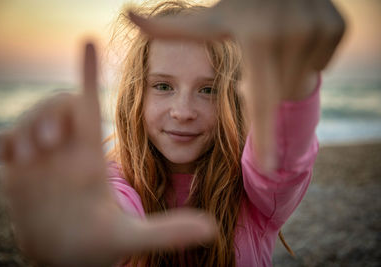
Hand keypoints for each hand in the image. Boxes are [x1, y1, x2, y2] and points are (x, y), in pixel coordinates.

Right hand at [0, 43, 215, 265]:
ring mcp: (40, 158)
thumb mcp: (130, 237)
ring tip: (31, 154)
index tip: (88, 40)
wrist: (62, 259)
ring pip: (31, 119)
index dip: (89, 72)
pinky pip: (4, 142)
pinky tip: (7, 157)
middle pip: (58, 105)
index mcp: (92, 156)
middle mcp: (66, 150)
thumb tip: (212, 229)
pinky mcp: (17, 170)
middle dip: (51, 111)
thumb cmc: (95, 245)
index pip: (90, 105)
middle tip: (51, 142)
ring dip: (27, 127)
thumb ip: (168, 232)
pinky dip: (3, 142)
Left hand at [128, 0, 345, 171]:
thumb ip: (171, 30)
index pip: (260, 102)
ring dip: (285, 70)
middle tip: (260, 54)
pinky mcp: (336, 28)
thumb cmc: (238, 8)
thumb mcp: (210, 21)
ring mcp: (317, 30)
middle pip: (279, 93)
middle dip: (267, 83)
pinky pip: (319, 64)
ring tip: (274, 43)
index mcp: (255, 41)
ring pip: (299, 79)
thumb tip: (127, 16)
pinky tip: (293, 36)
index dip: (263, 138)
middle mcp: (290, 35)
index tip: (267, 168)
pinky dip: (305, 57)